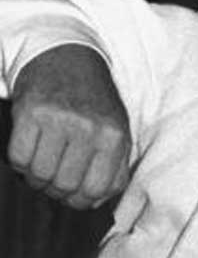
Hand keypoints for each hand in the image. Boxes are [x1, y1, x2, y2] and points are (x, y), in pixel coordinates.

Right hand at [9, 46, 129, 206]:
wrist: (66, 56)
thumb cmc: (93, 101)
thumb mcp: (117, 130)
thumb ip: (115, 167)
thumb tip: (95, 201)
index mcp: (114, 137)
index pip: (96, 190)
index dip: (81, 201)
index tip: (73, 195)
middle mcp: (88, 128)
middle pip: (65, 185)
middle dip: (56, 191)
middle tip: (53, 181)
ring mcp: (58, 119)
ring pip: (40, 175)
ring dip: (36, 179)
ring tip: (40, 167)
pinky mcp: (30, 112)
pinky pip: (19, 157)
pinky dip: (19, 162)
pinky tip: (28, 152)